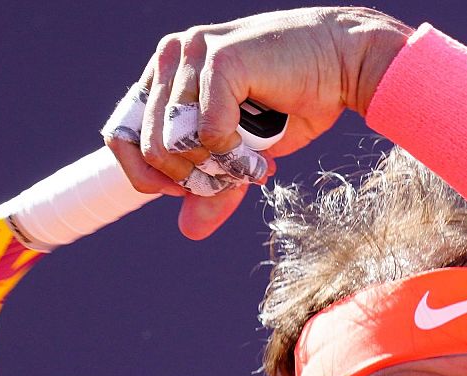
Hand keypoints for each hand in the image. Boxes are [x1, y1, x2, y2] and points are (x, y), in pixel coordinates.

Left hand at [105, 7, 409, 238]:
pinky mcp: (221, 60)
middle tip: (231, 178)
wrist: (346, 64)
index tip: (184, 189)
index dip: (146, 175)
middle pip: (148, 148)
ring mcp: (194, 53)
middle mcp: (171, 56)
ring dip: (216, 168)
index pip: (120, 134)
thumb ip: (211, 182)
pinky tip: (260, 148)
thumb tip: (188, 231)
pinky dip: (236, 153)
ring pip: (174, 144)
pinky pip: (208, 134)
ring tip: (248, 163)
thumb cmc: (295, 102)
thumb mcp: (242, 153)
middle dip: (191, 178)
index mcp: (165, 73)